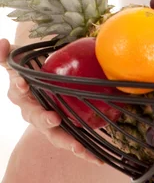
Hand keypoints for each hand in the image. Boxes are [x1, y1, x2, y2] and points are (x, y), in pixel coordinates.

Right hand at [0, 38, 102, 165]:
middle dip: (44, 119)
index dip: (19, 85)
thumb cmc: (31, 70)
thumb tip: (2, 43)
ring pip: (54, 134)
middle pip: (36, 116)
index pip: (17, 89)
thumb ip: (9, 54)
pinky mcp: (62, 129)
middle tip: (53, 118)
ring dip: (66, 141)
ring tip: (77, 146)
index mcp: (20, 94)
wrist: (41, 83)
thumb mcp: (19, 59)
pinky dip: (83, 151)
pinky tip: (97, 157)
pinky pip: (72, 140)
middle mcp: (31, 111)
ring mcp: (46, 122)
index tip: (23, 82)